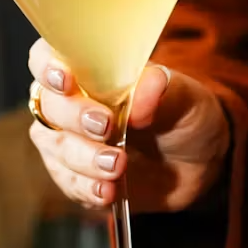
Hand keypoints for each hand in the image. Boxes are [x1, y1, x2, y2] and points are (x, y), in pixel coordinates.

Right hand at [28, 39, 230, 212]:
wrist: (200, 164)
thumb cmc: (185, 117)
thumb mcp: (186, 97)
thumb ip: (162, 90)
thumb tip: (139, 100)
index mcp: (91, 70)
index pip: (47, 57)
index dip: (47, 66)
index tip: (66, 81)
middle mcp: (72, 103)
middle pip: (48, 106)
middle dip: (73, 118)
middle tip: (106, 127)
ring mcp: (71, 141)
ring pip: (54, 146)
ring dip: (82, 158)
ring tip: (117, 166)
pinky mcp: (78, 176)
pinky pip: (68, 183)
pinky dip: (86, 187)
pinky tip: (107, 190)